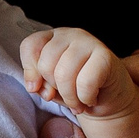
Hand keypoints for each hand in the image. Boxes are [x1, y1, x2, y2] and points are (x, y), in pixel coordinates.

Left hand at [20, 25, 138, 121]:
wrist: (108, 98)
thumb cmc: (75, 89)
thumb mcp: (50, 87)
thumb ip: (38, 84)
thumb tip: (35, 87)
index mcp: (51, 38)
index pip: (30, 46)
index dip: (30, 71)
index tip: (38, 89)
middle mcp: (68, 34)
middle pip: (46, 63)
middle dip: (53, 88)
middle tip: (66, 96)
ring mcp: (88, 41)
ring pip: (63, 73)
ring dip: (69, 97)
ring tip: (77, 102)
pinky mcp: (105, 55)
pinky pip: (85, 82)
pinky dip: (85, 98)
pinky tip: (90, 98)